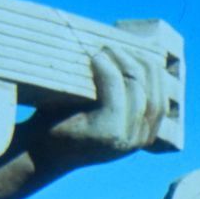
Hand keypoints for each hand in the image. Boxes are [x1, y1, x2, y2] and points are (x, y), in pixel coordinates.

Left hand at [28, 46, 168, 169]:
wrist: (39, 151)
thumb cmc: (66, 123)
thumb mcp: (101, 114)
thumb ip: (120, 98)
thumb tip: (132, 58)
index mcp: (143, 136)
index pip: (160, 98)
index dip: (149, 71)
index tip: (129, 51)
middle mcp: (139, 139)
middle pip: (152, 90)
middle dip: (136, 62)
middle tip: (111, 47)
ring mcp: (125, 137)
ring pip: (137, 88)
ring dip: (121, 61)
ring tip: (102, 51)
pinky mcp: (108, 131)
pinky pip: (116, 89)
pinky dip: (107, 69)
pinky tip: (95, 59)